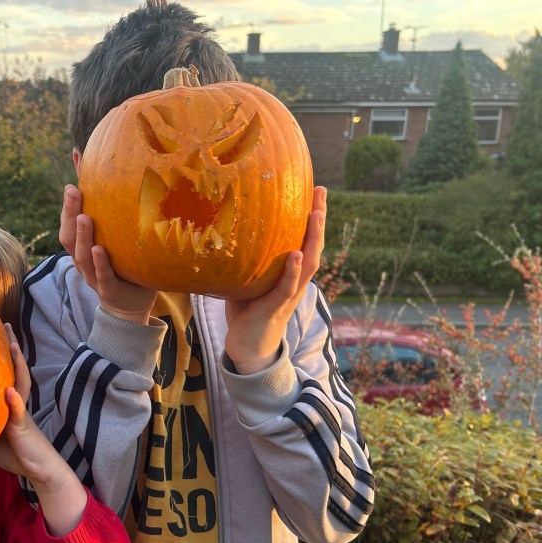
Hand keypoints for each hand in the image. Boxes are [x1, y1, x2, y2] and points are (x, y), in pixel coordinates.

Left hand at [0, 327, 56, 483]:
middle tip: (6, 325)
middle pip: (15, 370)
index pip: (4, 374)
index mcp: (8, 403)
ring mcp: (21, 413)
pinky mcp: (23, 427)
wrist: (39, 470)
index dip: (1, 356)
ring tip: (13, 346)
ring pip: (21, 383)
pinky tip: (10, 391)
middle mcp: (16, 403)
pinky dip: (15, 402)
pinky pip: (18, 413)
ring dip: (17, 365)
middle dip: (11, 348)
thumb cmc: (15, 454)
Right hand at [59, 184, 155, 324]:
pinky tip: (99, 249)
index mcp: (82, 251)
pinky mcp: (110, 290)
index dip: (67, 208)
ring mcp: (94, 277)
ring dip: (82, 236)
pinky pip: (103, 275)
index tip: (71, 185)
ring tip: (84, 218)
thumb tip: (117, 189)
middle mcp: (83, 263)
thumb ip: (112, 223)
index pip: (68, 227)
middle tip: (73, 191)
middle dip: (69, 214)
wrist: (130, 307)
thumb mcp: (115, 244)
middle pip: (68, 239)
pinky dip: (100, 263)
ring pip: (82, 257)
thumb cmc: (123, 269)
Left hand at [224, 186, 326, 374]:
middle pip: (313, 245)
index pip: (304, 239)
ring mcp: (289, 294)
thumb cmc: (246, 311)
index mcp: (289, 272)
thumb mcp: (247, 278)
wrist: (247, 347)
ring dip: (313, 239)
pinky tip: (296, 254)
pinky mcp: (276, 307)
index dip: (310, 216)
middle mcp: (295, 280)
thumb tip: (226, 227)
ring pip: (307, 263)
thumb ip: (246, 258)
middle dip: (318, 218)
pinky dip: (292, 271)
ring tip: (316, 215)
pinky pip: (287, 287)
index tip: (315, 189)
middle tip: (322, 192)